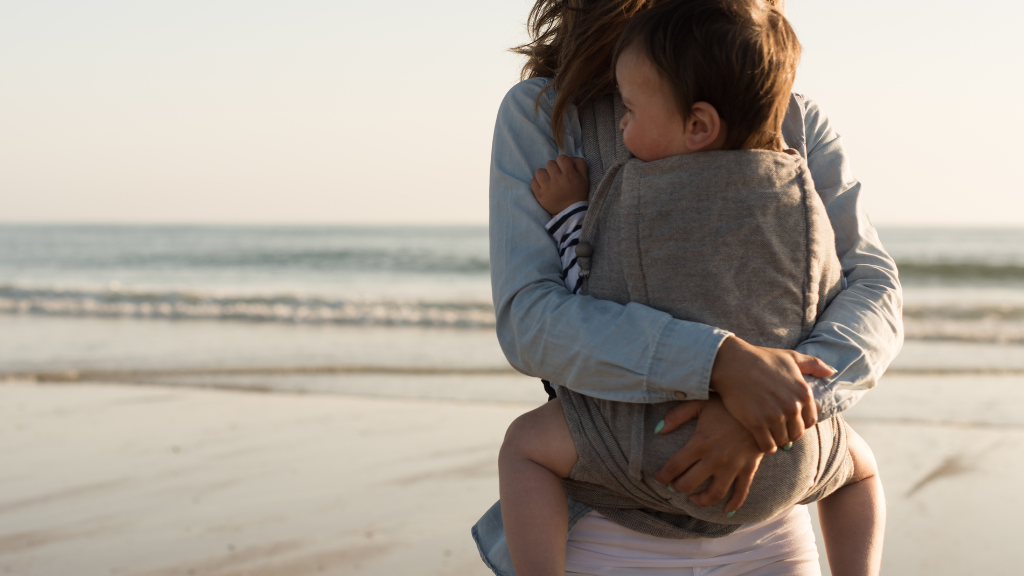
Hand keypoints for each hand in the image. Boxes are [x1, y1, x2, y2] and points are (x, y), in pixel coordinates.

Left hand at [530, 154, 588, 214]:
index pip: (561, 158)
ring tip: (549, 181)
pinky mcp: (539, 195)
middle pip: (549, 163)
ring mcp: (547, 188)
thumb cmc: (578, 194)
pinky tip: (544, 187)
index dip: (562, 162)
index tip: (564, 169)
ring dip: (544, 175)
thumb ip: (579, 163)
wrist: (571, 213)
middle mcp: (557, 180)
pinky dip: (537, 183)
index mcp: (569, 175)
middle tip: (557, 177)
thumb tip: (568, 157)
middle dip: (553, 169)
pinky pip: (533, 182)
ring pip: (539, 171)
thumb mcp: (585, 178)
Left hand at [654, 396, 762, 512]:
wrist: (760, 406)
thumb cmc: (726, 404)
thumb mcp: (700, 403)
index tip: (659, 478)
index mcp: (700, 443)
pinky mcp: (749, 468)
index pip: (674, 467)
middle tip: (674, 485)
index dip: (663, 476)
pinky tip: (726, 510)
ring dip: (701, 501)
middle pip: (689, 484)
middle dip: (678, 488)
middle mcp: (715, 458)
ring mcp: (733, 466)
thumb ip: (677, 415)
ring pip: (714, 494)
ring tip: (694, 498)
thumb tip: (658, 430)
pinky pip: (741, 492)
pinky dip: (734, 504)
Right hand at [710, 336, 834, 453]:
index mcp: (803, 393)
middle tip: (778, 430)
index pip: (810, 421)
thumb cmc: (761, 358)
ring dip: (777, 440)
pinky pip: (767, 445)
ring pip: (783, 440)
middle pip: (797, 433)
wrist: (731, 362)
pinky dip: (766, 446)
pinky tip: (761, 441)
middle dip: (789, 433)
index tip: (789, 422)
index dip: (800, 423)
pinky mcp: (756, 423)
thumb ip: (814, 364)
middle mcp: (792, 406)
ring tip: (769, 435)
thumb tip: (831, 372)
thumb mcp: (791, 357)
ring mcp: (774, 416)